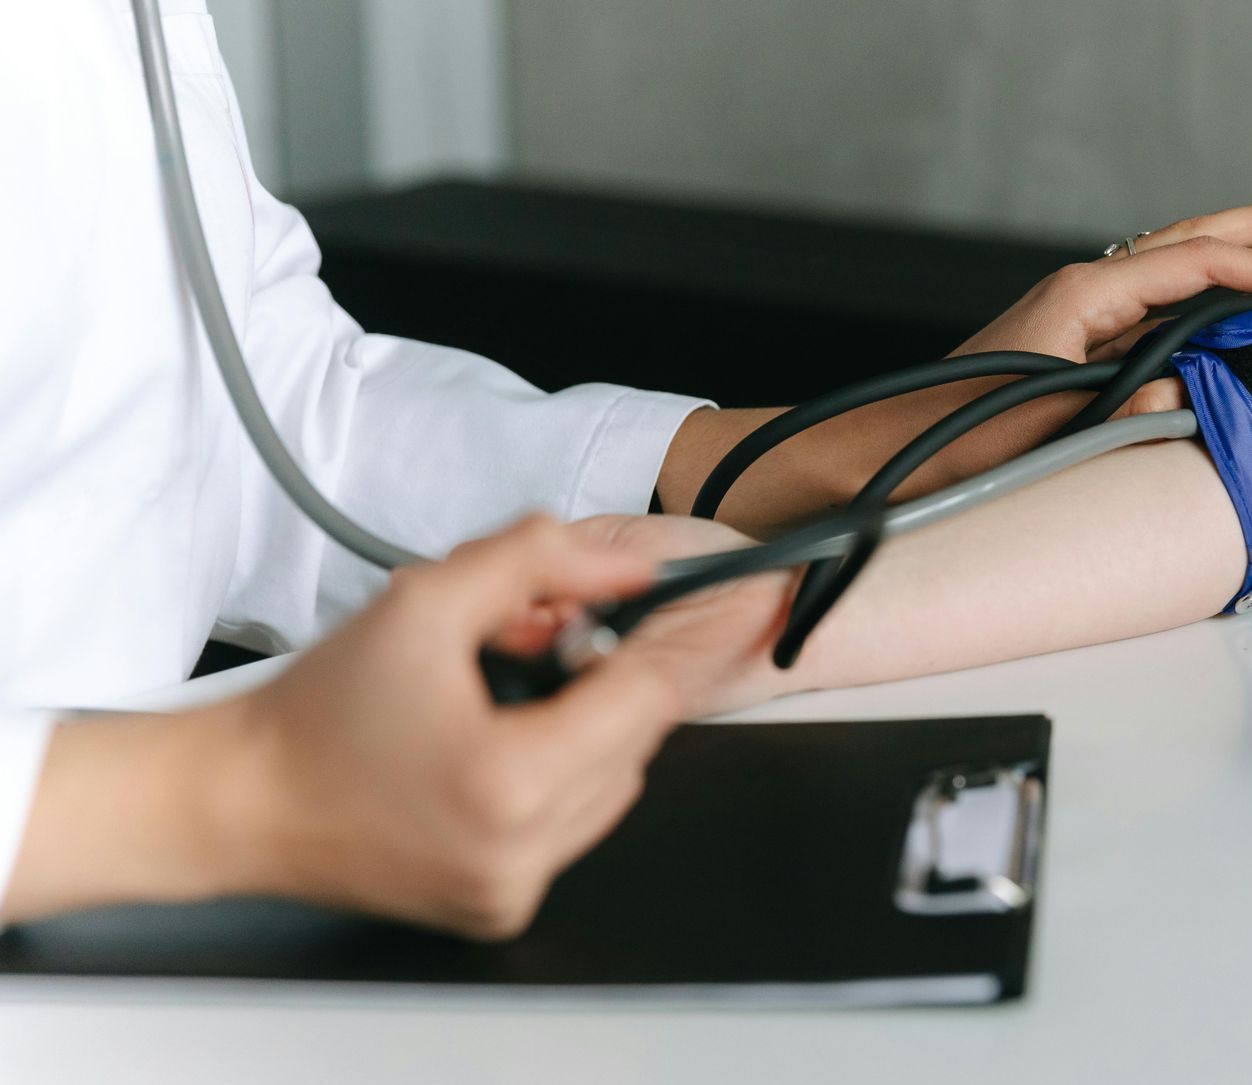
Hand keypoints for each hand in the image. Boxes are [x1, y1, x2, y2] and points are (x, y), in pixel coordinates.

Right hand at [222, 515, 790, 937]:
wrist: (242, 801)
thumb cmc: (317, 712)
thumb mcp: (425, 600)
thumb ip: (536, 561)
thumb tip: (628, 566)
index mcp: (511, 780)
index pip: (648, 697)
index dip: (697, 636)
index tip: (748, 597)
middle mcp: (523, 850)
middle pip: (635, 738)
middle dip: (606, 677)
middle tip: (544, 641)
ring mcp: (514, 887)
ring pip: (613, 782)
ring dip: (586, 729)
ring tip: (502, 698)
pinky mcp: (501, 906)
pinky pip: (573, 825)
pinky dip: (558, 777)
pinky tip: (494, 748)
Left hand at [952, 185, 1251, 415]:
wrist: (897, 448)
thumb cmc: (958, 435)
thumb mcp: (1052, 424)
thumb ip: (1128, 410)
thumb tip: (1190, 394)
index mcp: (1084, 294)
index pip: (1198, 264)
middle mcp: (1085, 290)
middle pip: (1191, 239)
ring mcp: (1082, 312)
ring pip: (1177, 266)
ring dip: (1237, 249)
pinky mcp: (1080, 340)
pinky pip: (1159, 303)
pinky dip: (1206, 292)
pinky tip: (1232, 299)